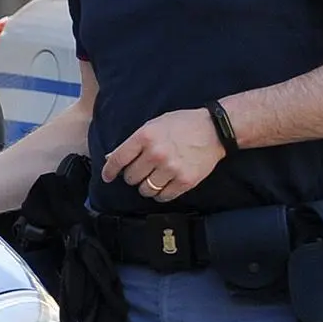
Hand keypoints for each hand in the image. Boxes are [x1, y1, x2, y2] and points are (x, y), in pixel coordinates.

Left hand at [103, 108, 224, 203]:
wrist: (214, 130)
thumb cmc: (182, 125)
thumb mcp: (154, 125)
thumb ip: (133, 142)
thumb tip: (110, 158)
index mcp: (145, 136)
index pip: (118, 159)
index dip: (109, 171)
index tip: (108, 177)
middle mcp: (156, 153)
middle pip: (131, 177)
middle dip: (133, 176)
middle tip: (142, 170)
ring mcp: (171, 169)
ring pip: (145, 190)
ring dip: (146, 187)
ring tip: (154, 178)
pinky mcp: (184, 181)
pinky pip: (163, 197)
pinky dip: (160, 194)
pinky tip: (164, 185)